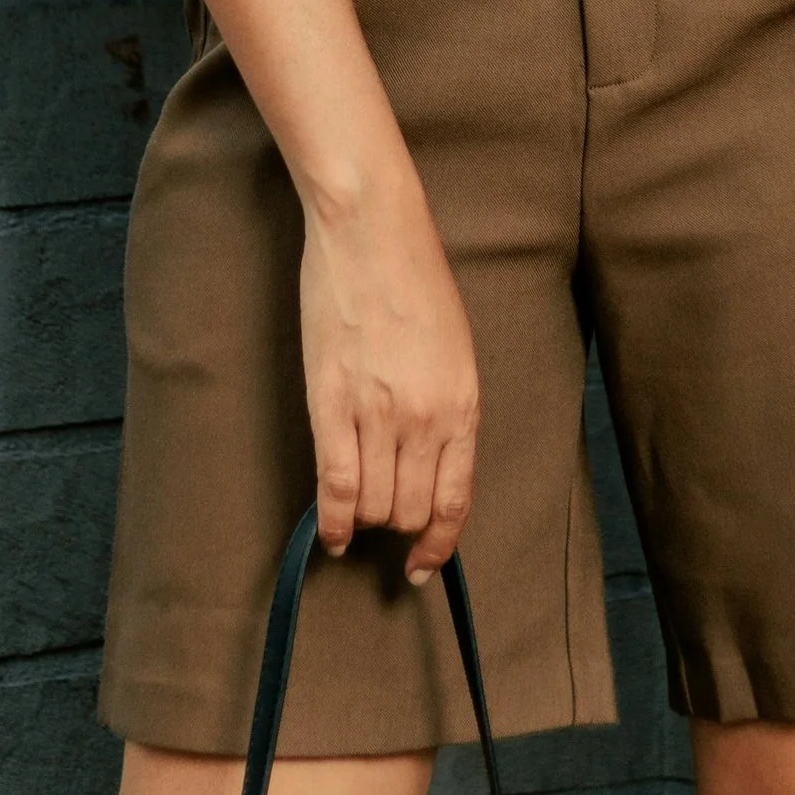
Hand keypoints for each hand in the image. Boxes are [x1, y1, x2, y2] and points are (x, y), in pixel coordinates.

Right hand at [297, 179, 480, 582]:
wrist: (372, 231)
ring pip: (374, 504)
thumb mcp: (455, 349)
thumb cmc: (416, 280)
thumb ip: (447, 407)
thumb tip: (430, 461)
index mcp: (463, 404)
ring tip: (356, 507)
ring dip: (366, 517)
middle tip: (382, 515)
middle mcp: (426, 418)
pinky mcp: (331, 403)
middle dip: (397, 524)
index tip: (422, 563)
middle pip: (410, 509)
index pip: (454, 500)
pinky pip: (335, 484)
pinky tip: (331, 534)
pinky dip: (333, 520)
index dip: (438, 544)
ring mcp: (378, 413)